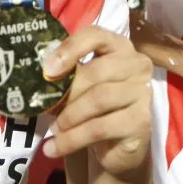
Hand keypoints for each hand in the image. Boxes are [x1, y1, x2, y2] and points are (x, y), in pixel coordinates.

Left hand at [41, 26, 152, 177]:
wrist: (117, 146)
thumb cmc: (96, 107)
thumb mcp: (81, 86)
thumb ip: (66, 76)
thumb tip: (40, 80)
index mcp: (119, 47)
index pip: (96, 36)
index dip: (71, 48)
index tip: (48, 69)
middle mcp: (137, 65)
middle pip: (97, 71)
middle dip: (67, 91)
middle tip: (46, 107)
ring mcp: (142, 93)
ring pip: (98, 99)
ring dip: (69, 116)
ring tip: (53, 129)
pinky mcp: (141, 122)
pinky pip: (100, 128)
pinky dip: (72, 139)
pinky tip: (54, 147)